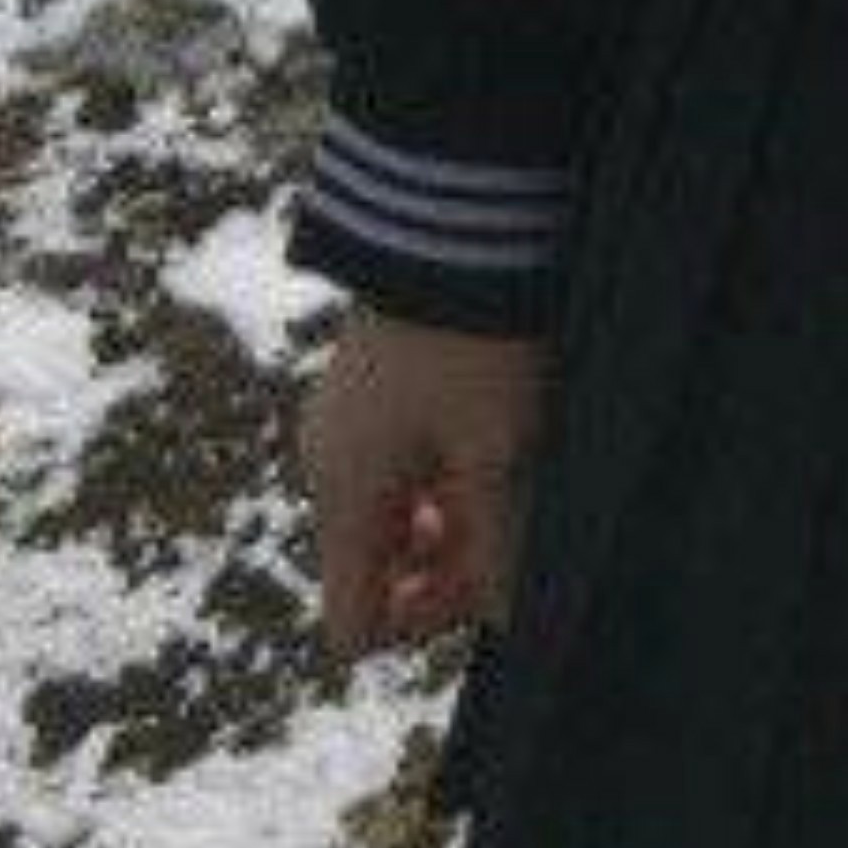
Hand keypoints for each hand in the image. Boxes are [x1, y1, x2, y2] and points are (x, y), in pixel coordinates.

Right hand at [297, 305, 546, 669]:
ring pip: (394, 511)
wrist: (452, 222)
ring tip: (512, 474)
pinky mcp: (369, 385)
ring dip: (451, 517)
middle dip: (447, 568)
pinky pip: (398, 461)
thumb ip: (500, 547)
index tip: (484, 583)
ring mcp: (344, 423)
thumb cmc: (474, 346)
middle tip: (516, 531)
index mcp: (345, 498)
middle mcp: (329, 468)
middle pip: (377, 567)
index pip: (353, 622)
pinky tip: (493, 434)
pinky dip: (441, 470)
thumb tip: (519, 621)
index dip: (421, 625)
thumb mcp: (498, 452)